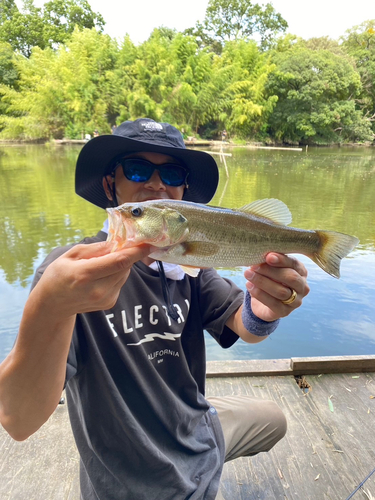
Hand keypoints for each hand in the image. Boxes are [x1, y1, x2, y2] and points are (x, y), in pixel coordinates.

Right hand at [34, 241, 150, 317]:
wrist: (53, 303)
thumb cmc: (59, 275)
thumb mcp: (71, 255)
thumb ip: (96, 249)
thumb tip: (118, 243)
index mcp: (85, 275)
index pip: (118, 262)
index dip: (136, 252)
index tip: (149, 244)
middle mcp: (98, 290)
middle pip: (124, 267)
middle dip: (125, 254)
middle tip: (114, 248)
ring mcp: (105, 299)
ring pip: (125, 274)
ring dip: (119, 265)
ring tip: (100, 265)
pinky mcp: (110, 303)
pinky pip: (120, 282)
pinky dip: (116, 275)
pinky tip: (100, 277)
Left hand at [243, 253, 309, 321]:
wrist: (263, 302)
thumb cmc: (269, 279)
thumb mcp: (270, 268)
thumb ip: (269, 262)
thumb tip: (263, 255)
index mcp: (301, 272)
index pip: (294, 264)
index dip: (282, 260)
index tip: (268, 256)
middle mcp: (302, 287)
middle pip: (290, 278)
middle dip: (271, 271)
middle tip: (254, 266)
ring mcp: (296, 301)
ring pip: (281, 291)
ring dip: (262, 282)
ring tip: (248, 274)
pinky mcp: (285, 312)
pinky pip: (273, 303)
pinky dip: (260, 294)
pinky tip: (249, 285)